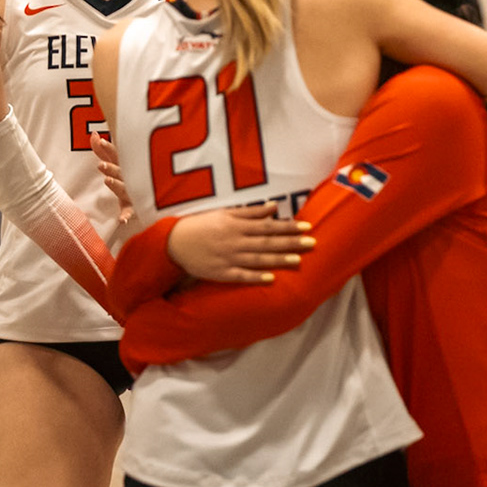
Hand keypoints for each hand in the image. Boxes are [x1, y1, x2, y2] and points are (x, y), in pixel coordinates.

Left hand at [90, 132, 133, 225]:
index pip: (116, 156)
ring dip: (116, 185)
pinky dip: (126, 215)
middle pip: (120, 172)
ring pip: (125, 189)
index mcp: (125, 166)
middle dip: (111, 168)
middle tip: (100, 164)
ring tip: (107, 181)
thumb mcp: (117, 164)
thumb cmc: (131, 177)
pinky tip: (121, 219)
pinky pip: (130, 212)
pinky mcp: (134, 207)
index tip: (100, 141)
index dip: (108, 149)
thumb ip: (103, 151)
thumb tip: (92, 134)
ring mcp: (133, 192)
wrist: (155, 195)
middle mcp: (130, 178)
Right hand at [165, 203, 314, 283]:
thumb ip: (251, 212)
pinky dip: (255, 277)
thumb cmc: (202, 225)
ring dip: (278, 260)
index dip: (288, 227)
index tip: (307, 227)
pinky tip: (271, 279)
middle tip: (312, 243)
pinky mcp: (220, 274)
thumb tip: (274, 207)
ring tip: (298, 260)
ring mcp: (228, 258)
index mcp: (237, 225)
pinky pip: (240, 276)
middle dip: (291, 243)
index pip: (268, 226)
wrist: (175, 242)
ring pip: (258, 259)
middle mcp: (235, 241)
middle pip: (268, 242)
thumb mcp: (225, 213)